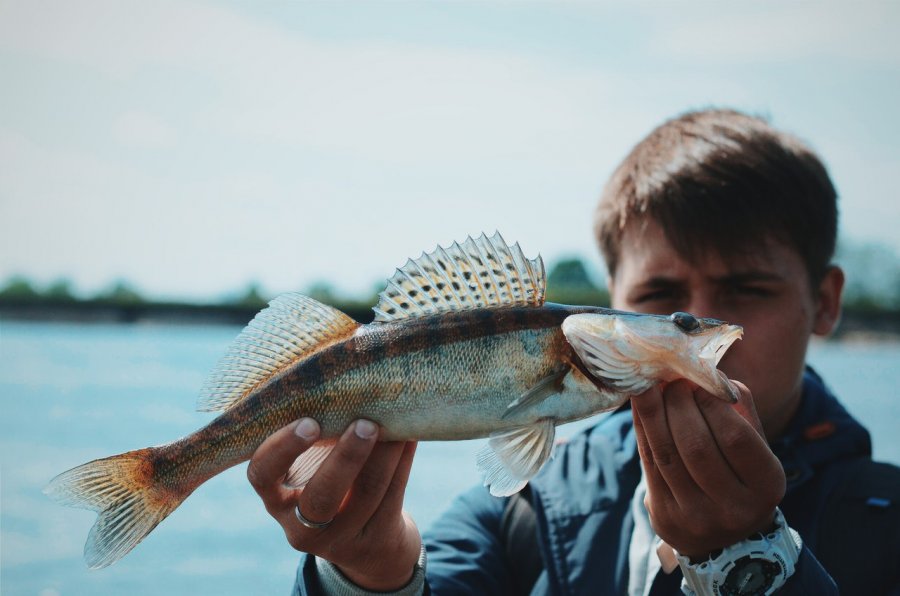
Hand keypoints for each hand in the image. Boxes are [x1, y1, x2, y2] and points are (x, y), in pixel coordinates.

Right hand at [247, 418, 421, 590]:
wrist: (368, 543)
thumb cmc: (331, 483)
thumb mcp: (311, 467)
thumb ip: (315, 433)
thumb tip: (334, 377)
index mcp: (276, 499)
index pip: (262, 475)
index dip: (282, 449)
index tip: (309, 422)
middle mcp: (302, 527)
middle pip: (321, 496)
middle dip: (346, 457)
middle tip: (365, 423)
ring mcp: (341, 541)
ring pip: (367, 493)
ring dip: (385, 453)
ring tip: (395, 421)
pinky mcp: (376, 540)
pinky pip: (392, 496)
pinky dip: (403, 461)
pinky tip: (410, 435)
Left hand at [631, 379, 785, 558]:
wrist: (720, 533)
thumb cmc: (739, 471)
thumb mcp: (754, 443)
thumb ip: (737, 407)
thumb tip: (703, 373)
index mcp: (767, 486)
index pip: (736, 437)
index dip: (712, 404)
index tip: (698, 382)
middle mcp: (734, 508)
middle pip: (696, 445)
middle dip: (679, 404)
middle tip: (673, 381)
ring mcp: (697, 517)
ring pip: (667, 453)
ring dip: (654, 412)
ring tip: (652, 386)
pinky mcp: (665, 516)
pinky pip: (648, 462)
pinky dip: (642, 428)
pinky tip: (641, 406)